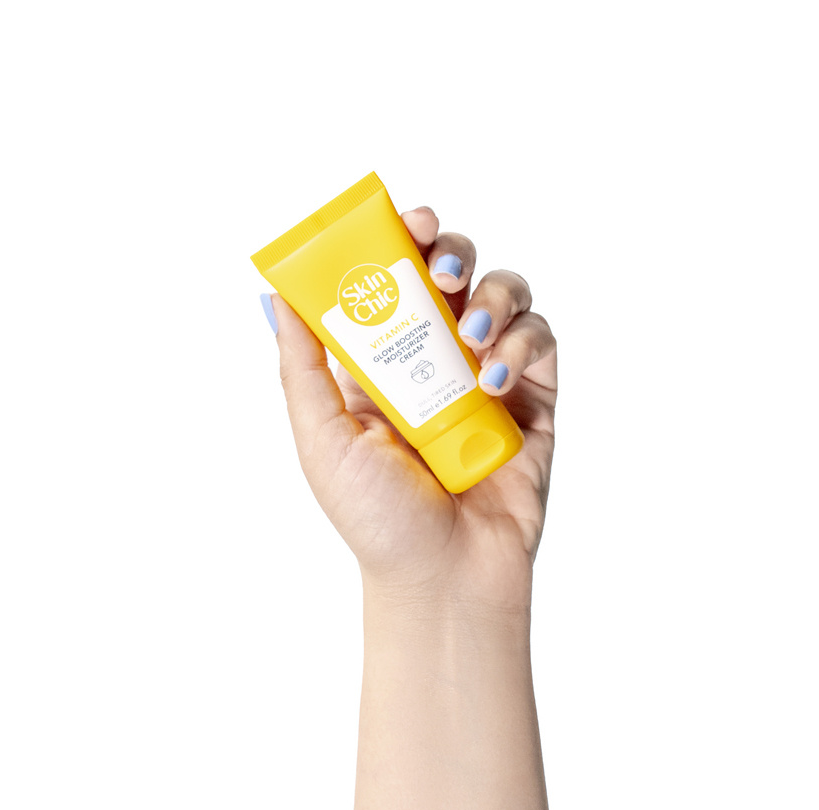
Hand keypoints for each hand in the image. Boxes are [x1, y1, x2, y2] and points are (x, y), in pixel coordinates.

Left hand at [266, 205, 556, 613]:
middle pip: (454, 272)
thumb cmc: (377, 520)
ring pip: (505, 296)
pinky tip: (495, 382)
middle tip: (441, 266)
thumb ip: (303, 365)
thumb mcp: (322, 439)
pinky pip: (540, 343)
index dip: (400, 240)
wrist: (442, 578)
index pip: (393, 279)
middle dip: (451, 251)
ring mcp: (490, 379)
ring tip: (472, 336)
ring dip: (493, 297)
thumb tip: (277, 293)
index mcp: (383, 364)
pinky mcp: (535, 402)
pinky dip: (522, 347)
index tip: (402, 222)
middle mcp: (438, 362)